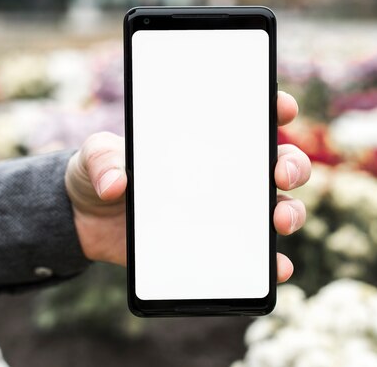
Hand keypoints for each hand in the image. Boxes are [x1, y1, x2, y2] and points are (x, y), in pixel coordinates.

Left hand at [65, 91, 310, 282]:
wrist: (86, 221)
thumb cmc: (99, 174)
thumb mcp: (94, 156)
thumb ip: (102, 160)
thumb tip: (117, 185)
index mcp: (203, 142)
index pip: (249, 119)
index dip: (273, 108)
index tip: (282, 108)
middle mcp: (224, 174)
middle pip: (276, 164)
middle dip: (291, 164)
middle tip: (280, 172)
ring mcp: (224, 211)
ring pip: (276, 207)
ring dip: (290, 212)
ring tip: (281, 221)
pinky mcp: (215, 245)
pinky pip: (254, 254)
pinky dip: (272, 262)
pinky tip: (277, 267)